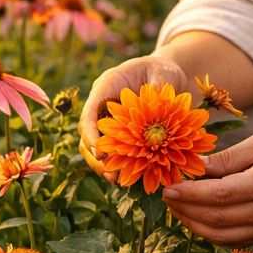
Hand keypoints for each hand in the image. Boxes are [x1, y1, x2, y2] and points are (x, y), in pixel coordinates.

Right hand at [78, 56, 200, 178]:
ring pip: (95, 147)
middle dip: (94, 156)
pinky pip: (113, 153)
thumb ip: (161, 84)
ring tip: (116, 180)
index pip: (90, 111)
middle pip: (87, 134)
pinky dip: (119, 166)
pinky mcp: (118, 136)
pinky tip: (129, 178)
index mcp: (107, 86)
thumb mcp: (165, 72)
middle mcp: (103, 106)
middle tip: (110, 173)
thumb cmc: (163, 71)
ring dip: (103, 165)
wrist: (166, 79)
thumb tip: (158, 96)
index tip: (98, 151)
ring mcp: (109, 122)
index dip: (90, 132)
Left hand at [162, 132, 252, 245]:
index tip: (168, 187)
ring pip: (221, 236)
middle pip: (216, 219)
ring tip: (177, 210)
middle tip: (166, 198)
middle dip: (185, 210)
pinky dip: (210, 233)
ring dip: (193, 225)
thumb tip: (195, 166)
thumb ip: (228, 157)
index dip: (189, 194)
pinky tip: (197, 219)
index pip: (219, 195)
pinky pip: (232, 242)